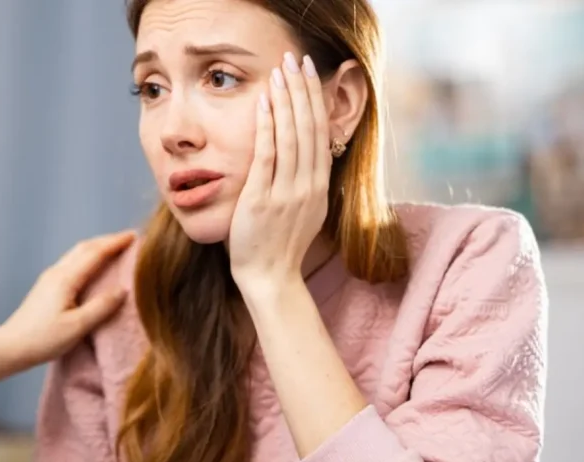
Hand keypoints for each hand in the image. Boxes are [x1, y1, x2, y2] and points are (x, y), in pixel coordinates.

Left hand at [0, 230, 134, 366]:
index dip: (115, 243)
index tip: (135, 236)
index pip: (95, 253)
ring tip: (115, 249)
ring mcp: (49, 278)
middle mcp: (56, 272)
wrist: (11, 347)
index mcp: (65, 279)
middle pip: (84, 247)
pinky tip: (94, 267)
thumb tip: (123, 289)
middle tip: (128, 240)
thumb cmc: (44, 339)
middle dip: (107, 240)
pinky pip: (71, 263)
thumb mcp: (77, 326)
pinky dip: (87, 258)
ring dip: (97, 248)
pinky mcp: (46, 286)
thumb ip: (101, 306)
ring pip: (76, 254)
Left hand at [228, 52, 330, 288]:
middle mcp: (308, 186)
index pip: (321, 134)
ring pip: (291, 136)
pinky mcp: (263, 199)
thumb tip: (305, 156)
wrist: (270, 278)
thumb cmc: (280, 246)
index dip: (316, 102)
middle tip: (297, 60)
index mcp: (320, 188)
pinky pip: (266, 155)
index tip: (311, 76)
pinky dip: (266, 126)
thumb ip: (305, 183)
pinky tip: (263, 103)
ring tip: (280, 72)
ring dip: (286, 100)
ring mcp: (287, 192)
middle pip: (309, 128)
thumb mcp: (304, 211)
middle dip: (303, 91)